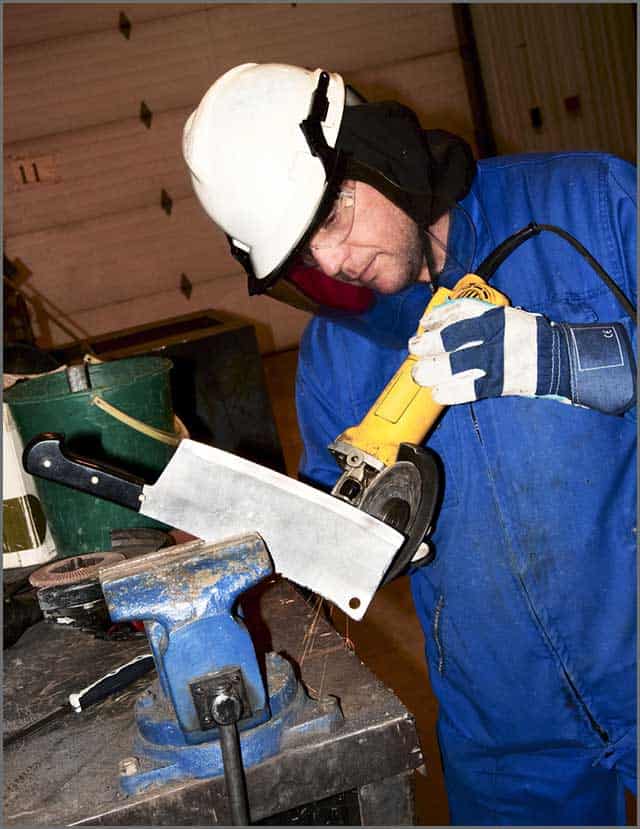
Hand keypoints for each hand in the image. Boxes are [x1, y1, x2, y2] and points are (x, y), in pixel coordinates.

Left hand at [408, 298, 634, 414]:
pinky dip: (450, 392)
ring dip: (432, 371)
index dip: (437, 317)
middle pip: (451, 338)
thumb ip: (479, 320)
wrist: (560, 360)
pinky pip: (469, 389)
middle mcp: (494, 335)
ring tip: (421, 375)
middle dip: (427, 344)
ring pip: (456, 365)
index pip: (459, 312)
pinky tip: (438, 393)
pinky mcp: (501, 383)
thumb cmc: (528, 337)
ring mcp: (498, 360)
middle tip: (415, 349)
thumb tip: (442, 325)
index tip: (424, 324)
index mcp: (496, 316)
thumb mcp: (507, 317)